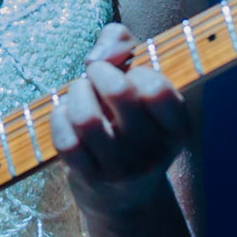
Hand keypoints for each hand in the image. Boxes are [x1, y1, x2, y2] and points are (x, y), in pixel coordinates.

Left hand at [50, 22, 193, 217]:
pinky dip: (59, 116)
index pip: (156, 88)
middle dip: (98, 72)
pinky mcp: (91, 179)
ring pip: (86, 118)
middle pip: (118, 93)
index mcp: (177, 127)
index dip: (136, 70)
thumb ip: (122, 42)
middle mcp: (154, 151)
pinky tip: (66, 114)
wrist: (124, 195)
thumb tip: (99, 55)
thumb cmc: (129, 118)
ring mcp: (122, 169)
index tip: (129, 72)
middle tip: (95, 75)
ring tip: (80, 92)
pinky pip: (65, 139)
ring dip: (76, 93)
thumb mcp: (139, 78)